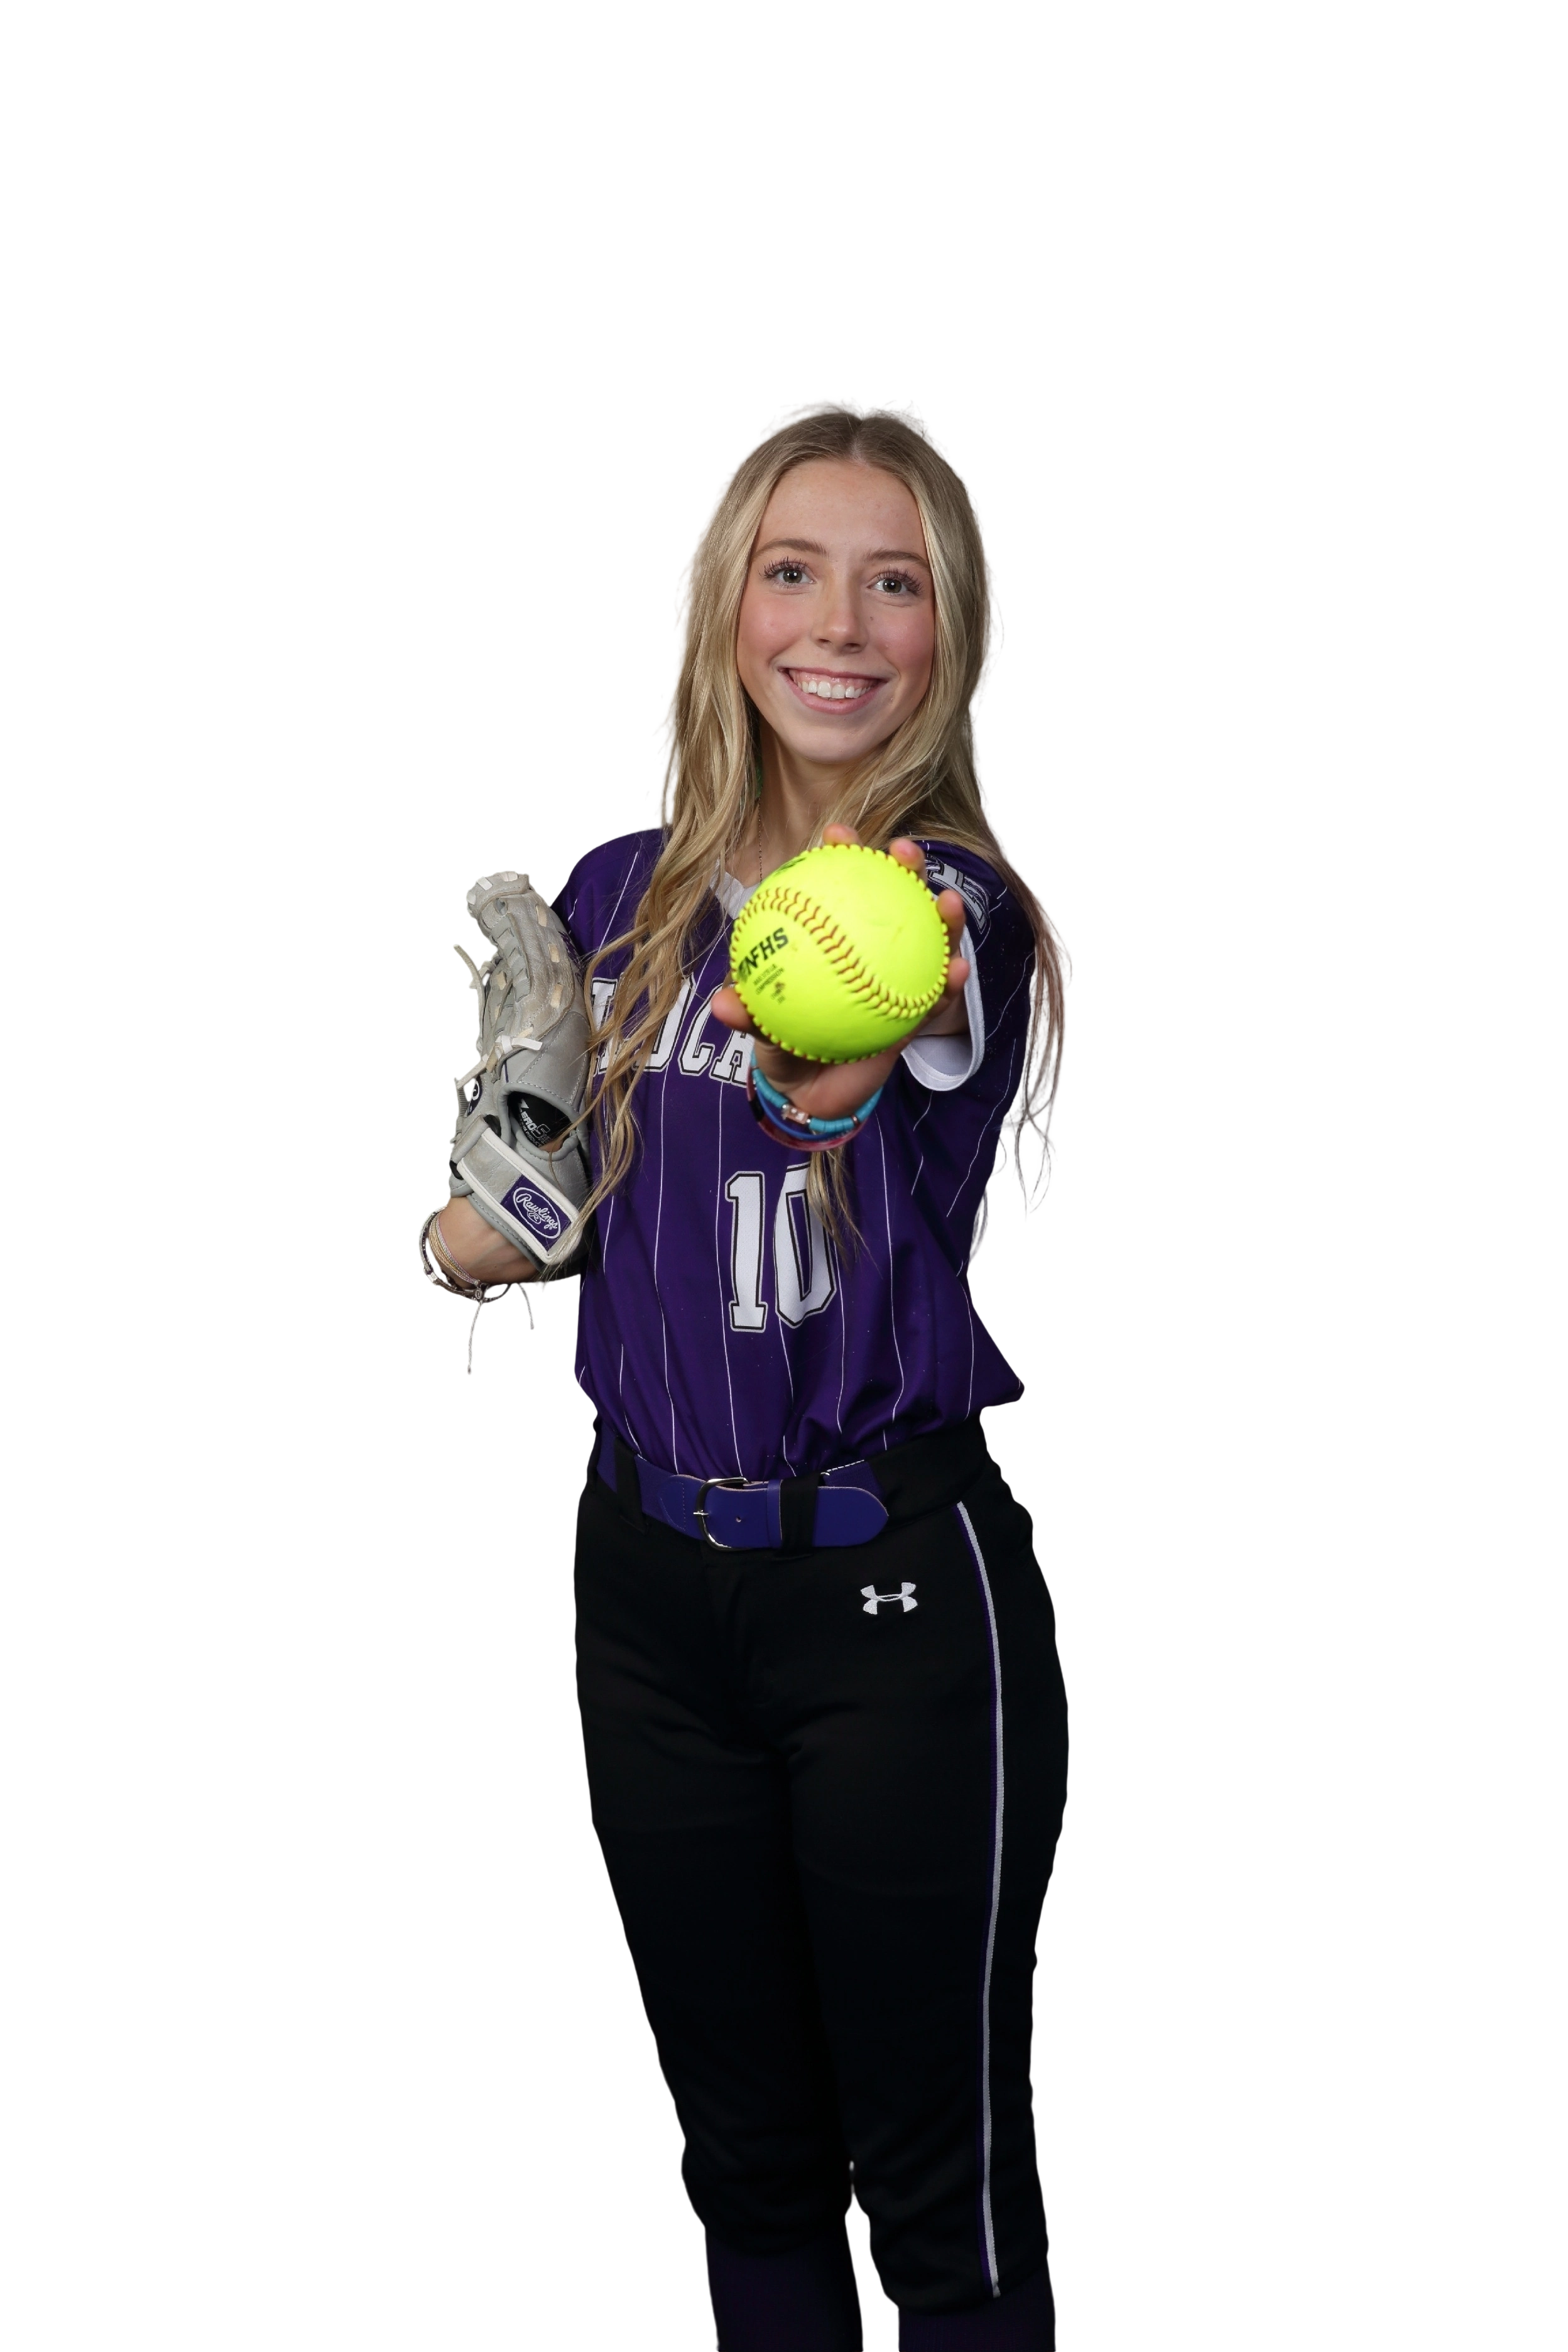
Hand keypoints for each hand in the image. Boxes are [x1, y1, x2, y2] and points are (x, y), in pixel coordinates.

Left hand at [710, 824, 969, 1124]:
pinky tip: (958, 971)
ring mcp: (900, 976)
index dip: (841, 853)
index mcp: (833, 936)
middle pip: (895, 896)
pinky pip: (939, 995)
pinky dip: (951, 982)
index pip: (838, 884)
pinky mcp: (918, 1011)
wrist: (811, 1093)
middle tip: (902, 852)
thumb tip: (723, 1004)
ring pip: (929, 937)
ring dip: (944, 917)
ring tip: (948, 903)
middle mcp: (871, 947)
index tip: (837, 834)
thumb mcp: (761, 1029)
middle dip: (904, 865)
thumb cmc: (783, 1045)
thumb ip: (749, 1015)